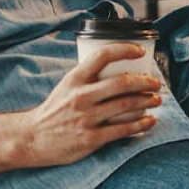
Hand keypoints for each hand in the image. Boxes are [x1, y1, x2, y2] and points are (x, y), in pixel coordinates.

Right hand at [18, 43, 164, 167]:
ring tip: (157, 100)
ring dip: (147, 101)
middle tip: (156, 83)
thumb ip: (88, 77)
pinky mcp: (91, 138)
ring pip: (126, 105)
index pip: (102, 56)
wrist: (32, 138)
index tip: (140, 51)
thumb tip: (119, 69)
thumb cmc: (53, 110)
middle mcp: (81, 96)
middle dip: (145, 82)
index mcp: (75, 79)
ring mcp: (87, 118)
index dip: (125, 50)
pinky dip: (141, 124)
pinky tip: (150, 121)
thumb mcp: (66, 86)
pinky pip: (123, 129)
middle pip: (122, 83)